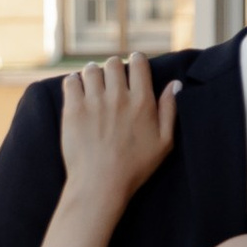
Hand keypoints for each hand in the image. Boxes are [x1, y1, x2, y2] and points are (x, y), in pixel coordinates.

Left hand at [54, 55, 180, 219]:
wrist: (100, 185)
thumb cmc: (135, 167)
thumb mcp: (164, 142)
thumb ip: (170, 110)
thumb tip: (175, 84)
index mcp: (142, 102)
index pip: (139, 62)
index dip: (136, 61)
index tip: (133, 67)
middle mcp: (118, 97)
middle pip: (113, 63)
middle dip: (113, 68)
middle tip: (111, 80)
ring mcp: (94, 102)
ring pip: (91, 70)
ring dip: (93, 74)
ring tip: (93, 85)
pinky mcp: (73, 109)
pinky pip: (71, 81)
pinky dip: (74, 83)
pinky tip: (78, 92)